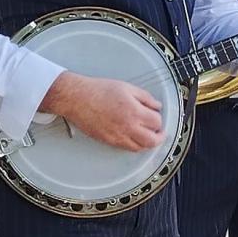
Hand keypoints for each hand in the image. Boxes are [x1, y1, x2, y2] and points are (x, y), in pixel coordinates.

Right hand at [41, 71, 164, 150]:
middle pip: (152, 141)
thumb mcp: (127, 87)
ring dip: (147, 142)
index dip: (159, 119)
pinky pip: (126, 148)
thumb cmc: (99, 90)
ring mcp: (118, 136)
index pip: (157, 122)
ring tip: (148, 135)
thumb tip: (157, 106)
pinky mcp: (108, 141)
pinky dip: (134, 145)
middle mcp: (128, 127)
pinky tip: (134, 137)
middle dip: (159, 137)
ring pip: (140, 148)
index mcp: (134, 111)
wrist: (77, 98)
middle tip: (159, 132)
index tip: (156, 115)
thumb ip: (146, 97)